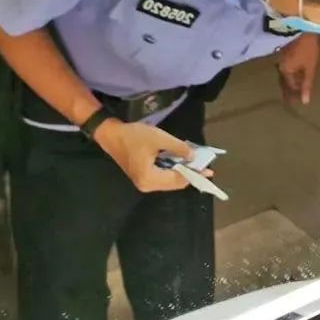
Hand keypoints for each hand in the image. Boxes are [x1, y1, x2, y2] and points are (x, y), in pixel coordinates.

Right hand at [93, 119, 207, 192]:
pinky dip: (173, 170)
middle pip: (174, 183)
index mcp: (150, 179)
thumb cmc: (133, 136)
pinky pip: (163, 177)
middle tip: (205, 168)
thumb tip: (193, 157)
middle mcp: (147, 186)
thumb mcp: (159, 138)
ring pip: (169, 181)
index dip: (194, 173)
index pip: (177, 179)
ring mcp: (144, 183)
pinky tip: (182, 163)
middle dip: (190, 174)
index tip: (208, 169)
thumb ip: (179, 148)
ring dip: (182, 172)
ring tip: (196, 165)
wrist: (110, 134)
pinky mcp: (142, 177)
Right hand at [276, 34, 319, 105]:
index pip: (289, 88)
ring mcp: (281, 59)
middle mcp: (281, 67)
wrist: (302, 27)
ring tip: (293, 88)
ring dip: (289, 82)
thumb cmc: (308, 49)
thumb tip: (305, 101)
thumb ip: (307, 85)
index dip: (294, 95)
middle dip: (288, 90)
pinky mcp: (284, 52)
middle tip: (291, 99)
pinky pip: (286, 67)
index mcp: (286, 72)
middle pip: (284, 82)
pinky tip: (294, 73)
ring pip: (285, 74)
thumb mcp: (310, 68)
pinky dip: (290, 73)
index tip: (296, 103)